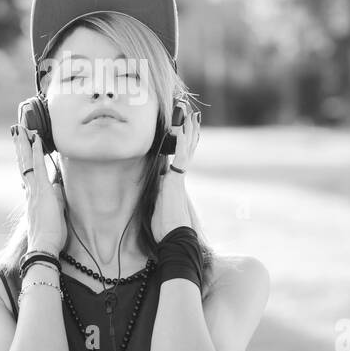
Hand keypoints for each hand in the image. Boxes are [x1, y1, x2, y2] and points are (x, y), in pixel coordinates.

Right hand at [12, 123, 66, 253]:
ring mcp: (34, 190)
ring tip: (21, 128)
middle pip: (23, 164)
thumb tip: (58, 188)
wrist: (43, 248)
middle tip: (16, 130)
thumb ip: (56, 199)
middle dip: (20, 146)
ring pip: (27, 162)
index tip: (23, 145)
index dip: (25, 158)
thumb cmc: (50, 237)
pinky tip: (36, 139)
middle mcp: (30, 191)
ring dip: (24, 143)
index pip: (27, 173)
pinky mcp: (41, 191)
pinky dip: (36, 152)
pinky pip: (38, 167)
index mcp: (32, 197)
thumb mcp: (55, 214)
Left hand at [150, 107, 200, 239]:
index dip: (183, 140)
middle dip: (189, 131)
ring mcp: (179, 177)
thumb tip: (158, 174)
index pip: (181, 155)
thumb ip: (159, 186)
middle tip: (191, 115)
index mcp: (175, 180)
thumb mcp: (158, 199)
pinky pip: (180, 157)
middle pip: (187, 148)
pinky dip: (180, 143)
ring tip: (190, 115)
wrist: (173, 235)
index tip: (184, 128)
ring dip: (187, 131)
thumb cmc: (165, 223)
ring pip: (186, 149)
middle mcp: (179, 176)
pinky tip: (180, 130)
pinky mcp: (177, 180)